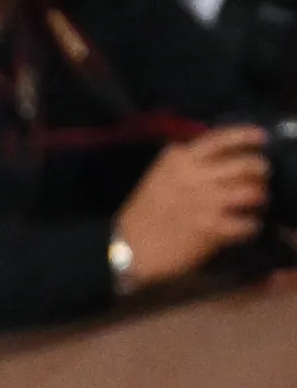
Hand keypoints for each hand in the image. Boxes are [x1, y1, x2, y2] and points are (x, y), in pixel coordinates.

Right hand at [115, 130, 275, 290]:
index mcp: (180, 159)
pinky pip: (245, 224)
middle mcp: (195, 176)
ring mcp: (205, 202)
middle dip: (261, 170)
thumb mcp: (158, 175)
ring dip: (260, 197)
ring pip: (251, 192)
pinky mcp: (211, 229)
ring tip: (258, 201)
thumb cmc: (141, 214)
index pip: (223, 138)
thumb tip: (214, 157)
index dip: (248, 137)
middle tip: (261, 177)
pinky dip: (250, 226)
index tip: (261, 139)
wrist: (126, 250)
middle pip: (246, 164)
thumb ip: (184, 163)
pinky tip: (247, 227)